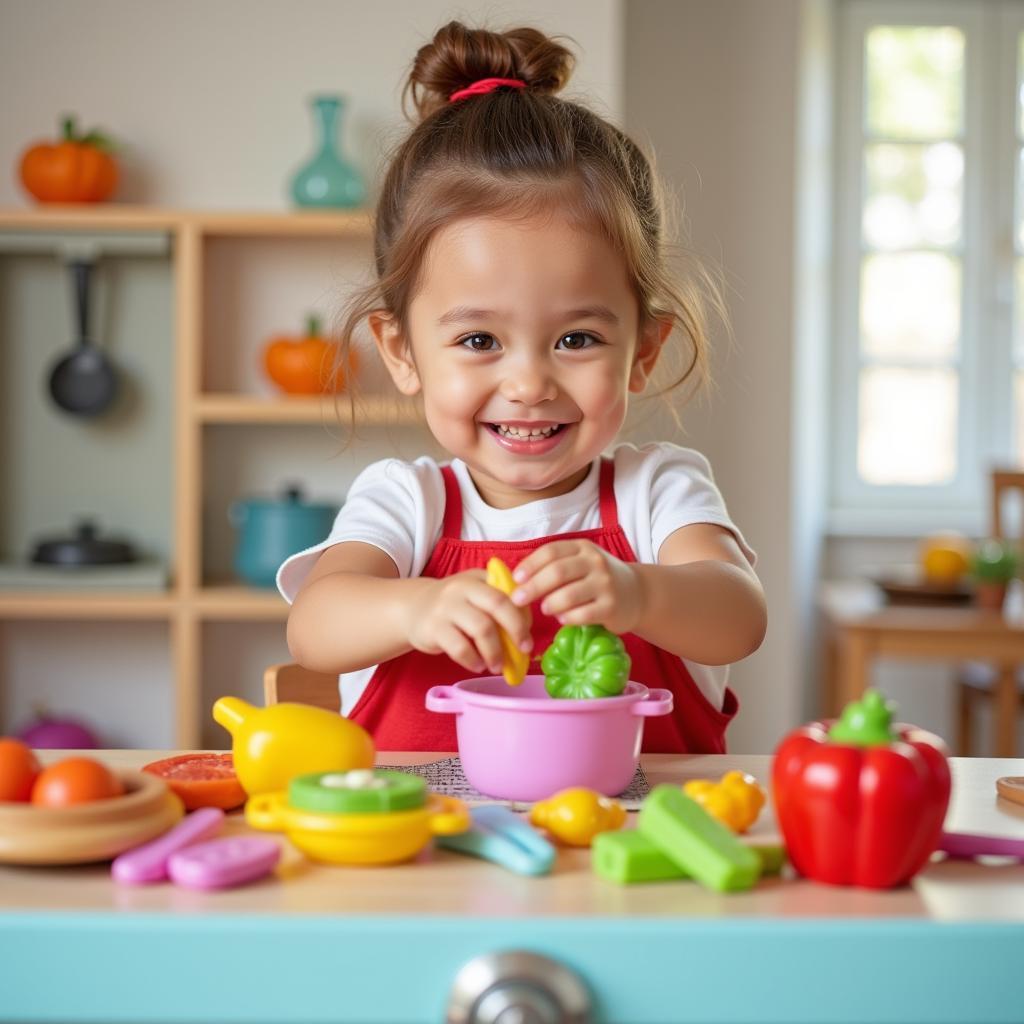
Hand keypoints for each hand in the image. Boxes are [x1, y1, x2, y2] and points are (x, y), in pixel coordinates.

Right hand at [404, 570, 532, 674]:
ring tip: (498, 665)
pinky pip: (460, 648)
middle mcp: (462, 587)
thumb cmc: (454, 606)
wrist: (412, 609)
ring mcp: (446, 607)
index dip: (523, 615)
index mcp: (478, 578)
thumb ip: (498, 605)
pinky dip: (473, 660)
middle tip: (524, 650)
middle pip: (498, 605)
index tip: (528, 634)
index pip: (509, 591)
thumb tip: (525, 634)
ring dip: (495, 652)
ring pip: (481, 628)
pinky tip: (478, 665)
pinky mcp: (433, 628)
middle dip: (517, 630)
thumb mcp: (474, 594)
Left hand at [510, 540, 644, 634]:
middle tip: (518, 600)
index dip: (530, 564)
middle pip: (557, 572)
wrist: (636, 593)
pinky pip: (583, 614)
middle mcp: (595, 562)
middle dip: (533, 587)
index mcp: (582, 548)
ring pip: (569, 594)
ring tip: (544, 609)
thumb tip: (518, 580)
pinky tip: (562, 619)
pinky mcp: (611, 607)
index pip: (551, 551)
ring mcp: (605, 584)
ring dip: (550, 604)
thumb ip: (555, 565)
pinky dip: (568, 618)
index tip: (516, 578)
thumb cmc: (597, 579)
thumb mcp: (580, 563)